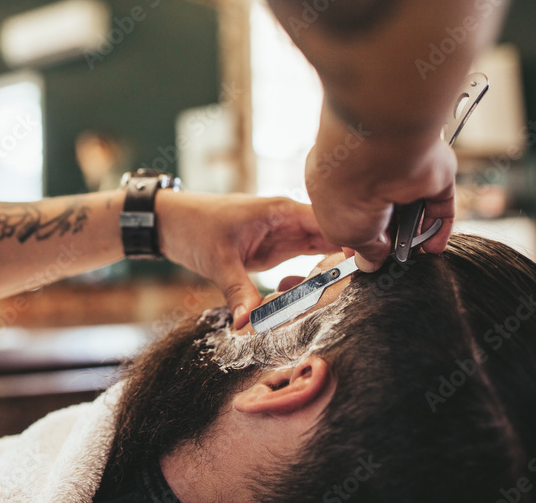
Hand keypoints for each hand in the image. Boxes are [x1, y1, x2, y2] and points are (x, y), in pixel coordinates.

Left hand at [157, 192, 337, 327]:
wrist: (169, 221)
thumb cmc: (193, 226)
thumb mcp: (218, 261)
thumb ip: (239, 291)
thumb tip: (249, 324)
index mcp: (282, 211)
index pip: (332, 223)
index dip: (354, 243)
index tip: (366, 270)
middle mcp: (290, 220)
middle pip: (335, 239)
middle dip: (345, 265)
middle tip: (348, 293)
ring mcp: (285, 234)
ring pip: (324, 253)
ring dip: (329, 275)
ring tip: (328, 298)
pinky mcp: (277, 249)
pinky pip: (306, 262)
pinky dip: (310, 279)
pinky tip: (302, 296)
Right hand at [305, 112, 456, 271]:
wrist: (381, 155)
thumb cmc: (347, 187)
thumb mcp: (342, 233)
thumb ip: (361, 251)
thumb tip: (370, 264)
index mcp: (337, 182)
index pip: (349, 215)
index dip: (357, 240)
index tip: (362, 258)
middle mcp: (368, 176)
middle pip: (382, 215)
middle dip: (386, 239)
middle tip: (389, 260)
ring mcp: (401, 175)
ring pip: (411, 211)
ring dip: (412, 235)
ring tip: (412, 256)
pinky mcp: (431, 176)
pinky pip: (439, 206)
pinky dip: (439, 227)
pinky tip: (434, 248)